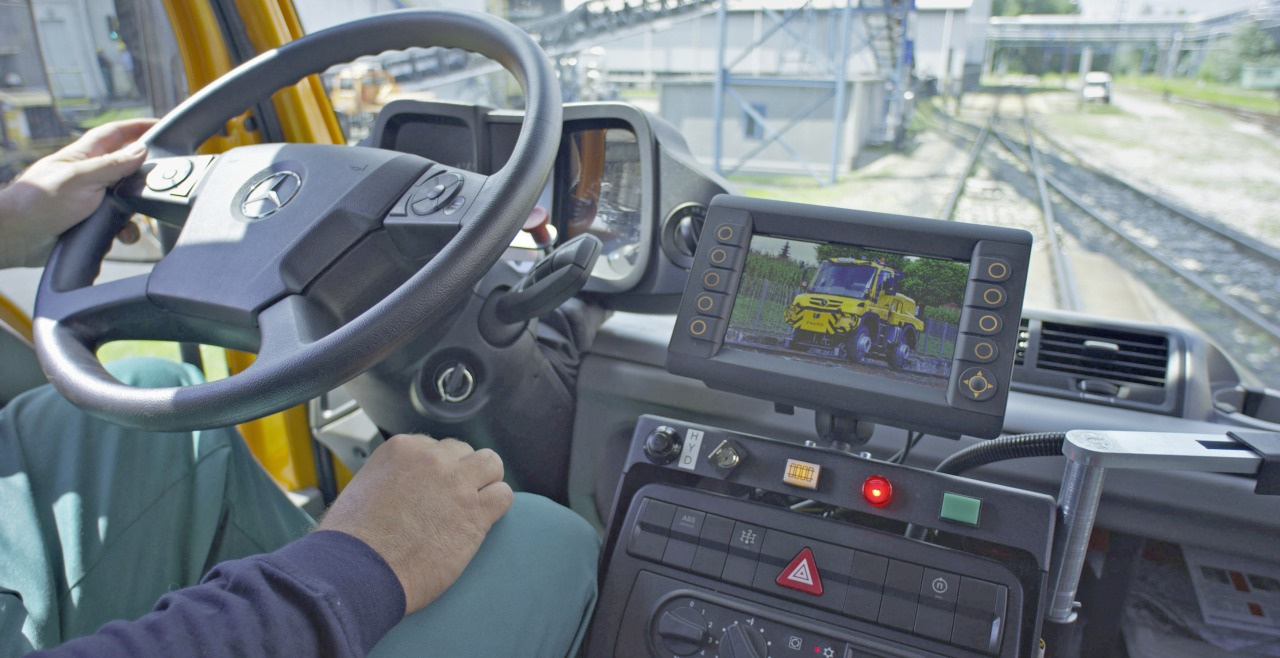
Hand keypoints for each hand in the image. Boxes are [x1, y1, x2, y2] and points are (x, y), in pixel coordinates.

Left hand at [0, 118, 155, 267]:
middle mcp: (89, 176)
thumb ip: (113, 165)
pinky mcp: (90, 223)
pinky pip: (118, 225)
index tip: (161, 125)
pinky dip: (124, 231)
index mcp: (84, 156)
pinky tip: (118, 236)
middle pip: (128, 168)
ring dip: (134, 212)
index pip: (116, 133)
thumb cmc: (36, 201)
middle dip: (143, 177)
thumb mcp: (80, 177)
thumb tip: (142, 150)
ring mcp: (90, 200)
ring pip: (127, 201)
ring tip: (133, 219)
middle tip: (158, 183)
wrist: (16, 237)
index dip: (138, 126)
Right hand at [317, 435, 513, 615]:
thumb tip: (401, 488)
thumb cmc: (351, 541)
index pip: (435, 447)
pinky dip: (497, 507)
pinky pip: (504, 496)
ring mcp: (457, 483)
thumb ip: (389, 479)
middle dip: (461, 473)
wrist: (358, 571)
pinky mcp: (475, 512)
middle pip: (464, 452)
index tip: (432, 491)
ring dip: (486, 483)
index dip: (437, 471)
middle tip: (452, 500)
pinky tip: (482, 521)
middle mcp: (432, 459)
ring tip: (473, 505)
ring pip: (491, 464)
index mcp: (402, 449)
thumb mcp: (362, 489)